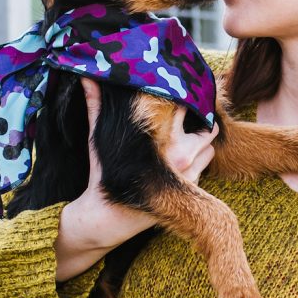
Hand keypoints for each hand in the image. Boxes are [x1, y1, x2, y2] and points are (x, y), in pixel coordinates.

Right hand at [56, 80, 218, 277]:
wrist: (107, 218)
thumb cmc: (103, 175)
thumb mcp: (99, 139)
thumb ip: (97, 107)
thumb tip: (87, 79)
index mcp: (159, 137)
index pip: (186, 105)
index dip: (186, 96)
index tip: (181, 90)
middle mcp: (179, 154)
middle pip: (207, 124)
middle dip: (199, 118)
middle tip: (187, 113)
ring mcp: (188, 173)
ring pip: (210, 145)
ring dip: (201, 139)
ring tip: (184, 134)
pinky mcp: (191, 188)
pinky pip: (206, 164)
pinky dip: (198, 157)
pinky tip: (181, 155)